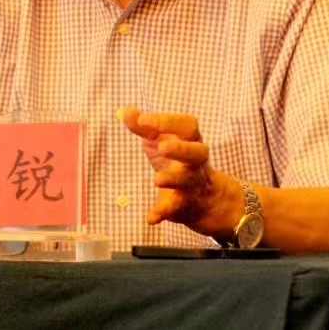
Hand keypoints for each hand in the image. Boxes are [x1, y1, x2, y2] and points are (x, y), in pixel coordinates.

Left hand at [117, 107, 239, 240]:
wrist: (204, 200)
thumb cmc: (177, 162)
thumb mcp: (161, 142)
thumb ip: (143, 127)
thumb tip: (125, 111)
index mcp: (191, 141)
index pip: (187, 126)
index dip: (167, 121)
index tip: (143, 120)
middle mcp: (195, 162)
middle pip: (196, 153)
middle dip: (181, 150)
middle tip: (162, 148)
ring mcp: (191, 185)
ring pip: (187, 181)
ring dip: (173, 179)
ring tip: (157, 179)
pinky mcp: (183, 206)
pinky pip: (175, 210)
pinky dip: (163, 213)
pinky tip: (151, 217)